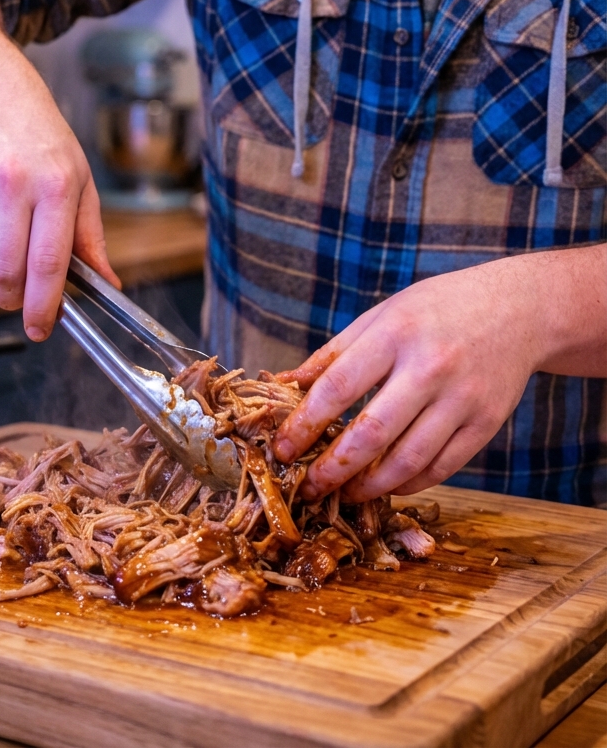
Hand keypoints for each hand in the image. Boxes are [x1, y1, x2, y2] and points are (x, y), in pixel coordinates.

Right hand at [0, 60, 118, 340]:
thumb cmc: (42, 142)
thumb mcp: (79, 181)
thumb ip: (89, 237)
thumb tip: (106, 284)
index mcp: (56, 185)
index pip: (48, 265)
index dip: (43, 307)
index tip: (40, 329)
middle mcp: (12, 182)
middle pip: (5, 272)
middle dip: (11, 297)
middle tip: (16, 294)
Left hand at [272, 257, 556, 501]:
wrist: (518, 309)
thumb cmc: (438, 309)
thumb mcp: (383, 315)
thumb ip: (335, 352)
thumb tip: (285, 385)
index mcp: (395, 334)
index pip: (339, 388)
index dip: (305, 424)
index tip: (283, 449)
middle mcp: (429, 367)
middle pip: (372, 433)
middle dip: (334, 468)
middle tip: (310, 486)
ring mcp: (462, 399)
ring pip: (408, 460)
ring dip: (371, 485)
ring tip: (346, 493)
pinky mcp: (486, 424)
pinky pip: (442, 467)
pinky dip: (410, 483)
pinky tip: (388, 485)